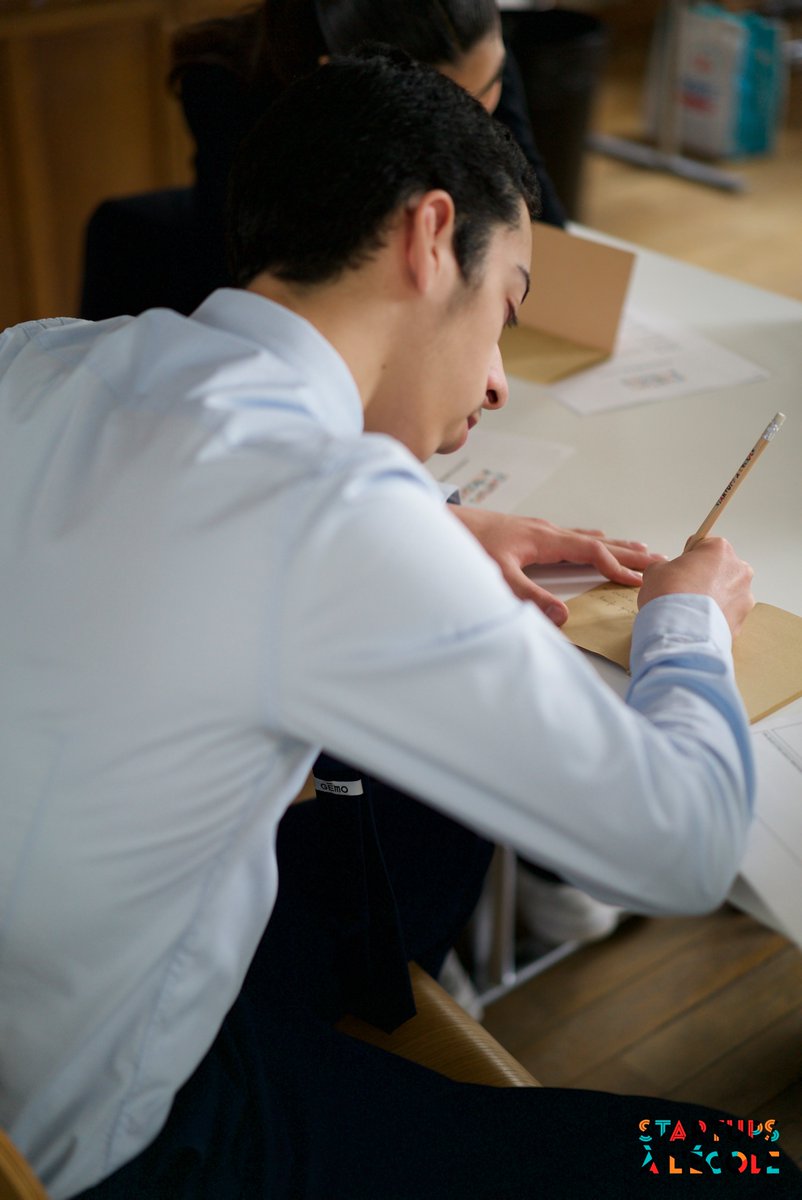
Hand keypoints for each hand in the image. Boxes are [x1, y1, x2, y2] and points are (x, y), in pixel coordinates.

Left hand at [451, 507, 663, 624]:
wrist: (442, 523)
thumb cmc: (466, 544)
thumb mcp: (498, 575)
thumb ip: (530, 597)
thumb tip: (563, 616)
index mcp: (545, 539)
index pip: (592, 553)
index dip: (617, 567)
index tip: (639, 581)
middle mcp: (547, 531)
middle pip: (597, 542)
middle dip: (628, 552)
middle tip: (658, 559)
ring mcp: (538, 529)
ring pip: (586, 538)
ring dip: (613, 545)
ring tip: (638, 550)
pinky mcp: (528, 532)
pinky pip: (571, 537)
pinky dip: (591, 542)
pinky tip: (593, 540)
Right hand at [638, 537, 753, 636]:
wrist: (680, 633)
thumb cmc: (669, 596)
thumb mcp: (655, 571)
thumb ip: (666, 567)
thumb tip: (669, 575)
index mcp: (719, 550)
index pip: (705, 545)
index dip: (689, 557)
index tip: (680, 568)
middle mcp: (738, 570)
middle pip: (720, 569)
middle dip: (705, 578)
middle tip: (684, 591)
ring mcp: (744, 597)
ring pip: (726, 593)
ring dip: (712, 599)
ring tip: (690, 611)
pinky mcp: (742, 621)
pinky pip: (726, 615)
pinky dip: (714, 618)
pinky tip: (697, 624)